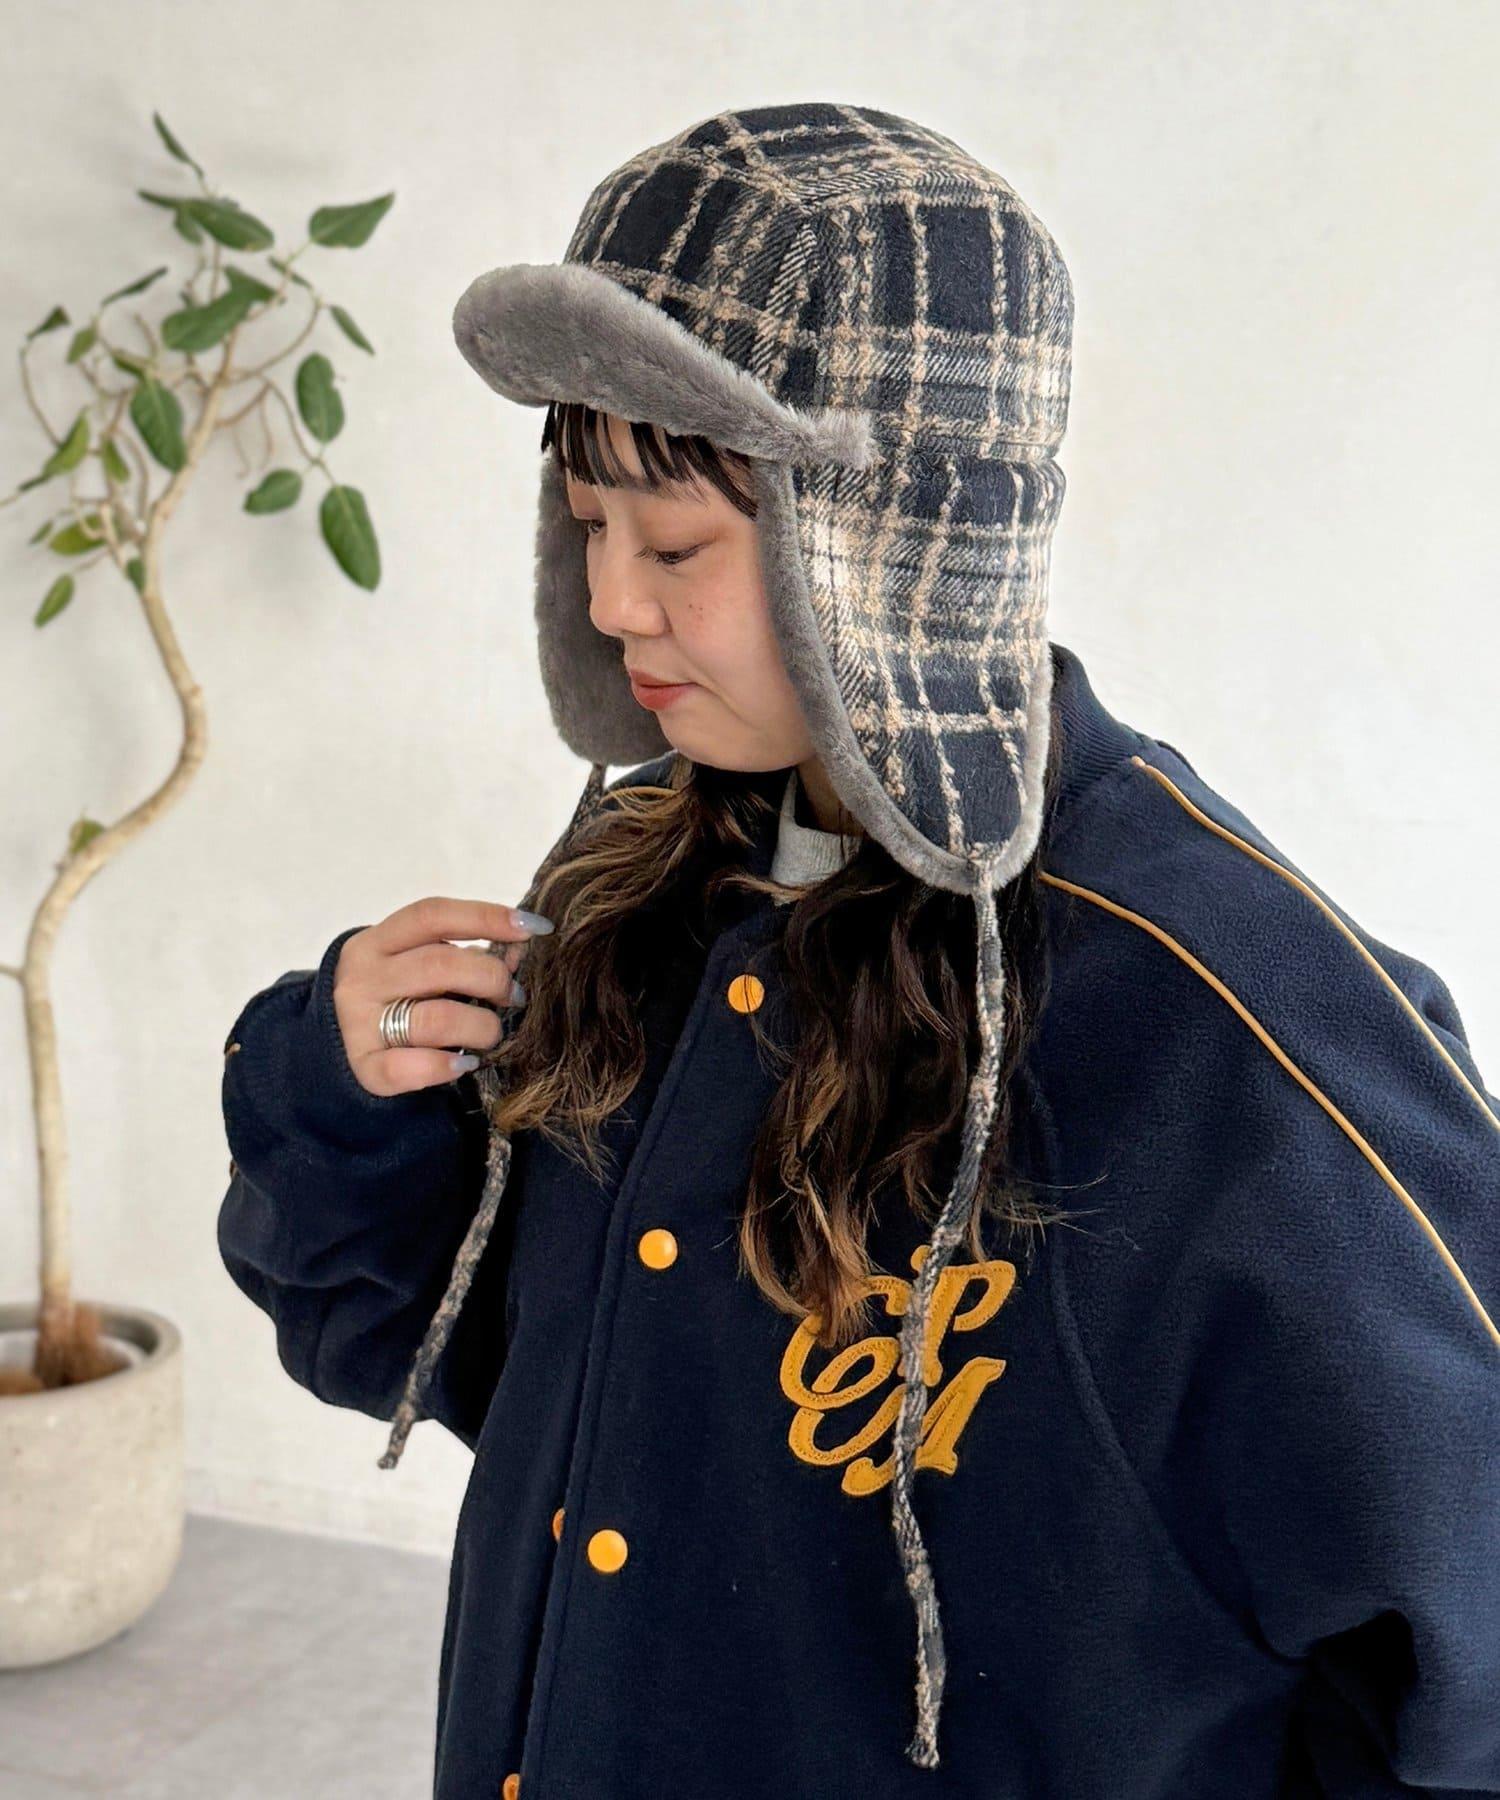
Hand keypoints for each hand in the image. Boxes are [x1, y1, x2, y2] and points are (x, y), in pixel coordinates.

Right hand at [332, 896, 551, 1096]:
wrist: (332, 1043)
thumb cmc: (395, 996)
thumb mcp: (414, 963)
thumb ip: (458, 954)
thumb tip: (518, 950)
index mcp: (378, 941)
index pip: (434, 915)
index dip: (487, 916)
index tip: (535, 927)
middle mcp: (362, 977)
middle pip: (441, 965)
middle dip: (493, 979)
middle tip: (514, 996)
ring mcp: (358, 1023)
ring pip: (436, 1019)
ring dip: (481, 1027)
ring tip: (490, 1033)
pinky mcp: (364, 1067)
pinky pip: (412, 1067)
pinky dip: (448, 1066)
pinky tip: (464, 1064)